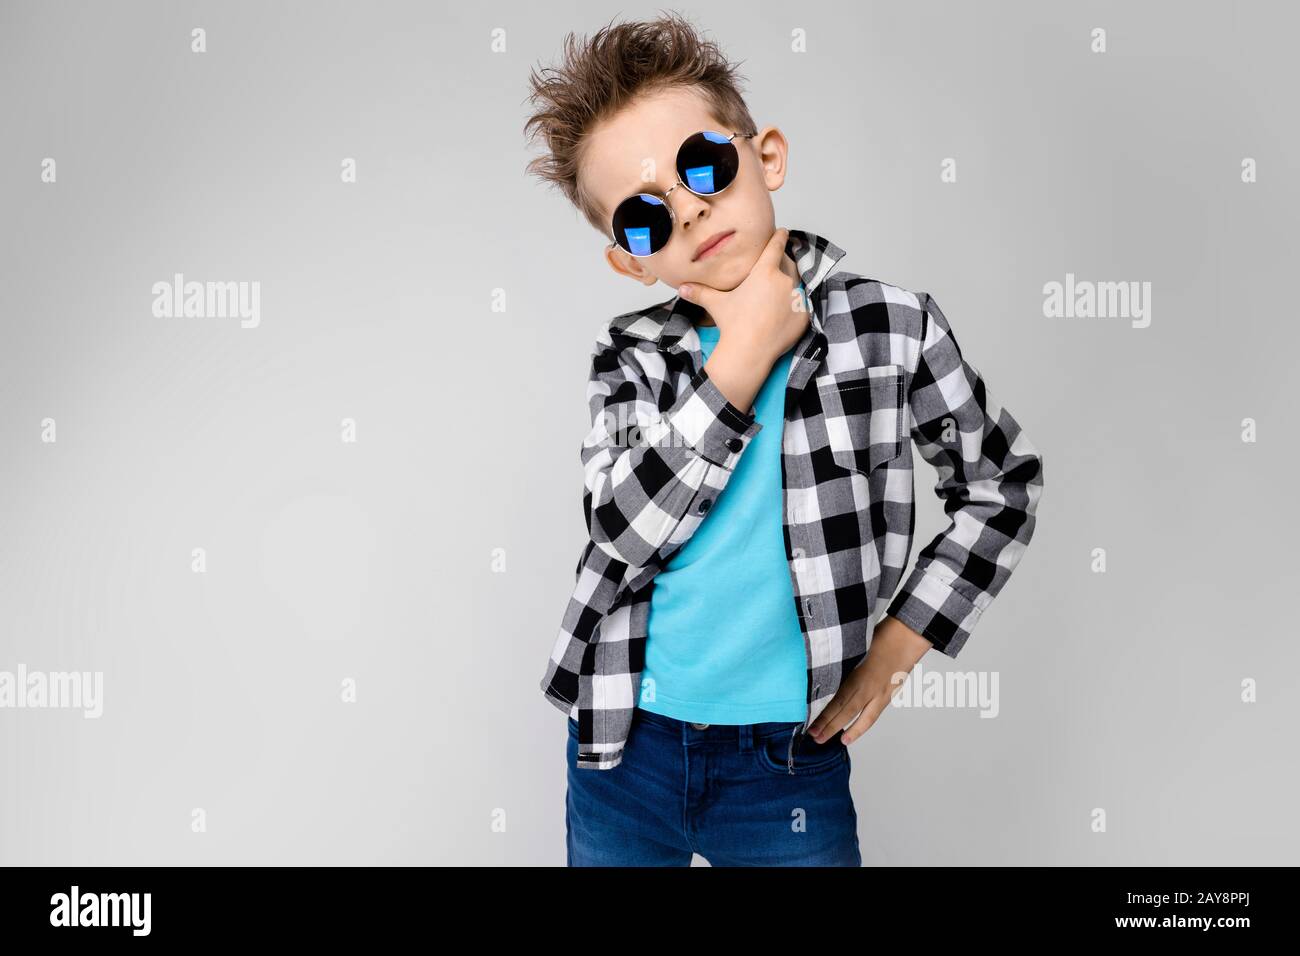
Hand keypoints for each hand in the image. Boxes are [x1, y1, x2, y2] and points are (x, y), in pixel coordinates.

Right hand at [677, 227, 809, 367]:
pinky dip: (795, 304)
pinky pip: (802, 304)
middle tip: (777, 266)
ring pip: (797, 283)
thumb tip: (680, 288)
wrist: (749, 352)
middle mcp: (784, 281)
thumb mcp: (716, 304)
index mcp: (764, 272)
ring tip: (780, 291)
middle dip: (783, 262)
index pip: (775, 247)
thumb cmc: (733, 325)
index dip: (779, 237)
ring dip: (790, 284)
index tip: (783, 231)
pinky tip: (785, 311)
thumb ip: (700, 292)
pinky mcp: (803, 315)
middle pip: (788, 263)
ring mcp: (796, 298)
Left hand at [805, 616, 932, 745]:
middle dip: (829, 725)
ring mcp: (880, 692)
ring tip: (830, 740)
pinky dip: (861, 726)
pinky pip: (873, 715)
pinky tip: (851, 735)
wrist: (907, 635)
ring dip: (845, 730)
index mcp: (857, 671)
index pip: (836, 698)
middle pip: (846, 709)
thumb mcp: (855, 645)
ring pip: (861, 716)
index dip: (823, 713)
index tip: (809, 724)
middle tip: (814, 736)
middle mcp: (868, 685)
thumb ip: (841, 661)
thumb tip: (821, 671)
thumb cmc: (881, 635)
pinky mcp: (889, 694)